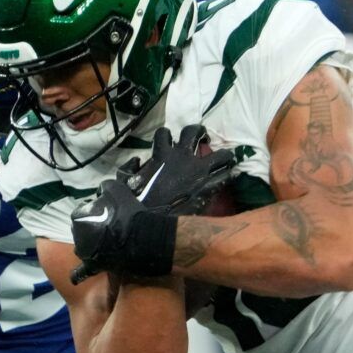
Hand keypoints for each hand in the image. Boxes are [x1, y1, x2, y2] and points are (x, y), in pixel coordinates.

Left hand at [69, 176, 178, 284]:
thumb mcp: (117, 190)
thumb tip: (100, 191)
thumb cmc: (130, 213)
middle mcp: (77, 235)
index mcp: (79, 216)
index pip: (82, 211)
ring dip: (90, 244)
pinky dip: (79, 273)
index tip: (106, 213)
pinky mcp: (94, 266)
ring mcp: (84, 252)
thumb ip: (104, 188)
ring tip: (106, 243)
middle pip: (81, 229)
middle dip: (90, 228)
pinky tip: (81, 272)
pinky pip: (80, 272)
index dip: (95, 211)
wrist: (144, 238)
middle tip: (108, 227)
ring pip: (82, 247)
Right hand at [123, 125, 237, 212]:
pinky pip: (223, 177)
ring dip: (223, 155)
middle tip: (202, 139)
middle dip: (199, 132)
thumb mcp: (125, 181)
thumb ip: (129, 169)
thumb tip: (137, 161)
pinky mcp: (208, 187)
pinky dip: (226, 176)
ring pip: (219, 155)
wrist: (152, 221)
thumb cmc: (138, 200)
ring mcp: (198, 171)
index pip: (164, 134)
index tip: (171, 141)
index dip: (167, 135)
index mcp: (161, 154)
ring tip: (226, 157)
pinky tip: (227, 177)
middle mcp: (182, 156)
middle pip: (194, 132)